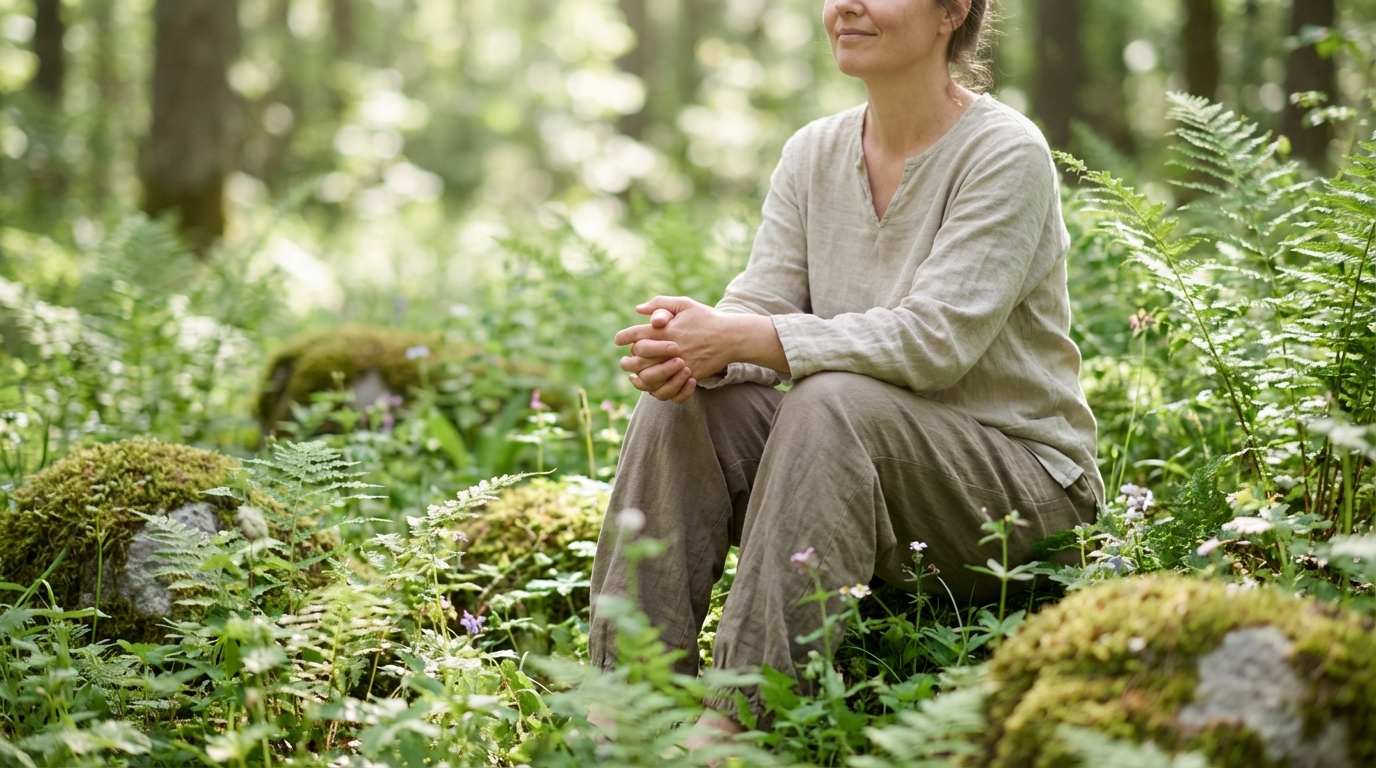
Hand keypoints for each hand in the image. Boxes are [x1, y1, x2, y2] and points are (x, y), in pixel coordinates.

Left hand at [616, 297, 735, 402]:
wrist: (730, 337)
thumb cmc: (706, 318)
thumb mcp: (684, 304)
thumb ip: (660, 303)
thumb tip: (638, 309)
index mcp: (665, 329)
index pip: (636, 334)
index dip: (623, 337)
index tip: (618, 340)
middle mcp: (669, 348)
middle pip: (638, 359)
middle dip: (628, 361)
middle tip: (624, 362)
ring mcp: (678, 364)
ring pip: (649, 377)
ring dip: (639, 377)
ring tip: (634, 376)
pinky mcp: (688, 376)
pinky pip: (666, 388)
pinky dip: (656, 388)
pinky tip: (651, 385)